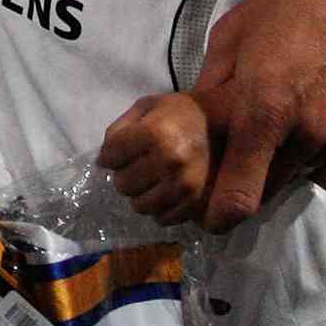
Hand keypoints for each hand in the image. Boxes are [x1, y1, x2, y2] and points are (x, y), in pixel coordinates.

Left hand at [100, 93, 216, 226]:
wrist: (223, 126)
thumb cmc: (179, 114)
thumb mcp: (146, 107)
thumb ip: (118, 130)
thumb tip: (102, 162)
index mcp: (157, 133)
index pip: (110, 156)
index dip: (110, 154)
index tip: (118, 151)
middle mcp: (172, 162)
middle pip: (123, 184)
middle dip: (124, 174)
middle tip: (138, 164)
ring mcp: (186, 186)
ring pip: (139, 206)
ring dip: (140, 194)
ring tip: (152, 178)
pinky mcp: (197, 204)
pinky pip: (162, 218)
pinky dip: (159, 208)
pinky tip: (166, 191)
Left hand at [190, 0, 325, 232]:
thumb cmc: (284, 5)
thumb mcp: (228, 40)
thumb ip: (211, 93)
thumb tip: (190, 129)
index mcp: (262, 111)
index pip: (238, 199)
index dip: (217, 215)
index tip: (206, 212)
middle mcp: (305, 134)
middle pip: (266, 193)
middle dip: (244, 184)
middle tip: (233, 158)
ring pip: (298, 180)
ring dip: (279, 169)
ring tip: (274, 131)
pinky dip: (317, 165)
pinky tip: (308, 134)